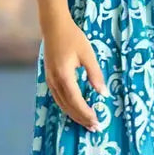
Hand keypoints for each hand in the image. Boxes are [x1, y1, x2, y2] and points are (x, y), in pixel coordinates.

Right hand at [41, 15, 108, 131]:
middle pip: (68, 106)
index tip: (97, 121)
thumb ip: (95, 75)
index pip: (76, 101)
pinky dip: (68, 107)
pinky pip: (58, 98)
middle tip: (95, 127)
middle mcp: (55, 81)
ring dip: (74, 115)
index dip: (86, 113)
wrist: (54, 27)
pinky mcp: (50, 78)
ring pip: (62, 104)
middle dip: (82, 118)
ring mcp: (50, 81)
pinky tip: (76, 111)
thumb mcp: (88, 55)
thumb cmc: (73, 38)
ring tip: (87, 123)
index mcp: (64, 76)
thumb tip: (103, 93)